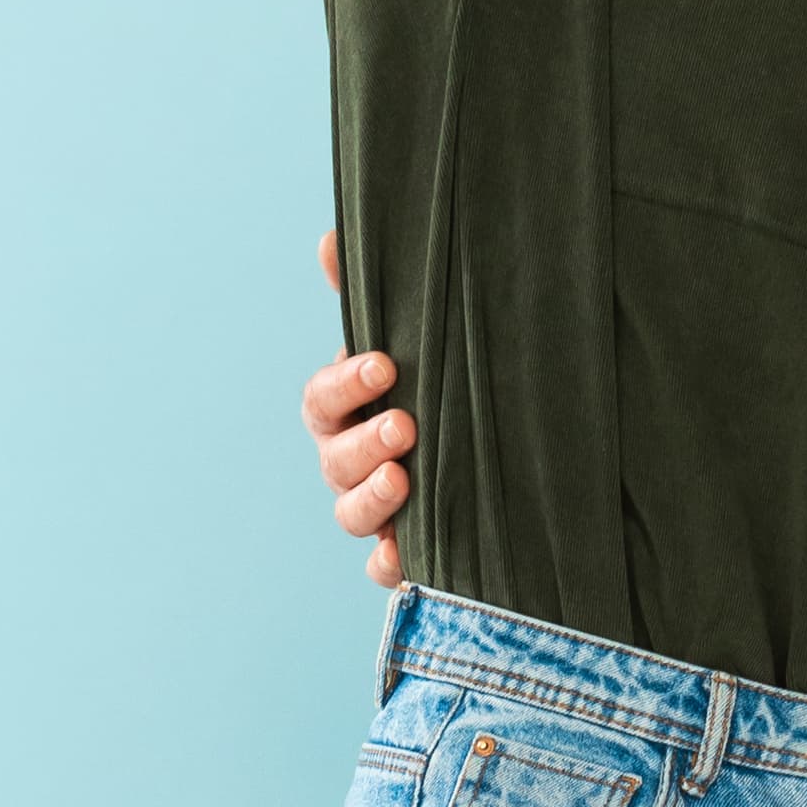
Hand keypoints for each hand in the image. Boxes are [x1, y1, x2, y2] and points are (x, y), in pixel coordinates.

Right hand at [307, 230, 412, 582]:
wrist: (484, 442)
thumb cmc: (430, 382)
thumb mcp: (410, 336)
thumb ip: (373, 295)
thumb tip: (331, 237)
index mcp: (342, 410)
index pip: (323, 399)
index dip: (345, 385)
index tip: (384, 365)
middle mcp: (346, 462)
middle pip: (334, 460)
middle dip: (365, 444)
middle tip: (405, 426)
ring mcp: (371, 509)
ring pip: (350, 515)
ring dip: (373, 499)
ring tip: (405, 480)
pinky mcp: (401, 551)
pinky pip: (383, 569)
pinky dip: (390, 565)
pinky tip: (407, 554)